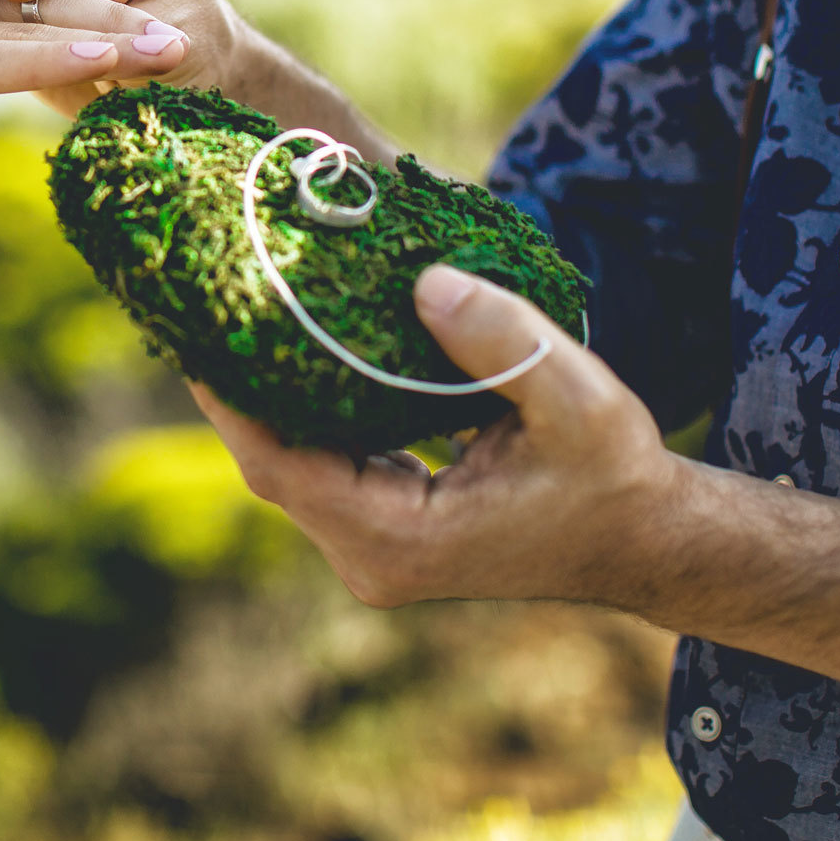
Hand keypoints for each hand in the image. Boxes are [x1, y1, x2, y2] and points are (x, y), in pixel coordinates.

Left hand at [191, 264, 677, 608]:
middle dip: (232, 387)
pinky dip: (299, 410)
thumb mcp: (576, 398)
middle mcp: (372, 558)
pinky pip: (318, 464)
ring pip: (289, 464)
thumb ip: (503, 340)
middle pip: (270, 465)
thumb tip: (425, 282)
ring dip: (260, 395)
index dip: (229, 401)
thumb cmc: (614, 475)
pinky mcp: (384, 528)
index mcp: (401, 539)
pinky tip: (288, 345)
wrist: (644, 539)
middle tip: (201, 296)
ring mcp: (374, 550)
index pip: (280, 467)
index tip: (195, 328)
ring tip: (230, 309)